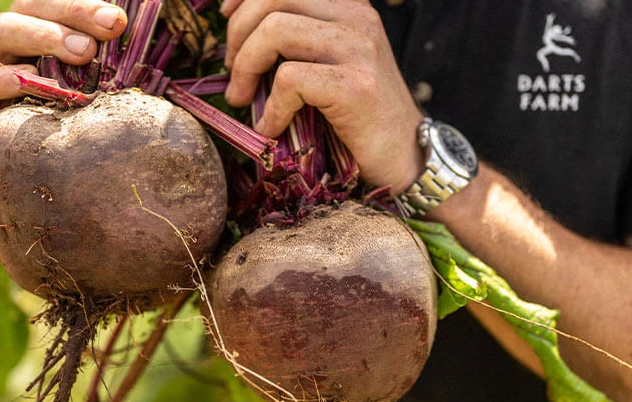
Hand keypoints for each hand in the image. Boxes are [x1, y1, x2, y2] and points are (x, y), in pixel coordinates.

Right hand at [0, 0, 127, 121]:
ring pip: (1, 30)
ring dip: (42, 37)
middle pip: (30, 5)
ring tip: (81, 56)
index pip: (59, 0)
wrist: (68, 163)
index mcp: (51, 22)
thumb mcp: (111, 81)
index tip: (118, 22)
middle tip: (100, 41)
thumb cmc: (99, 113)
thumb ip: (118, 57)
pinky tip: (27, 79)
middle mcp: (22, 34)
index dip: (85, 6)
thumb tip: (132, 30)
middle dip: (70, 15)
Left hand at [221, 0, 424, 192]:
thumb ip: (298, 39)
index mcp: (349, 5)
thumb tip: (235, 34)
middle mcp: (357, 16)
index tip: (226, 17)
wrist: (405, 156)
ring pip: (275, 31)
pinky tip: (271, 127)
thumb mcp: (331, 62)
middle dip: (237, 35)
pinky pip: (289, 80)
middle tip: (232, 72)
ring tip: (242, 98)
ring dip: (245, 68)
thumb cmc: (359, 114)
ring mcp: (359, 49)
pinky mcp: (356, 86)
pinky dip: (270, 108)